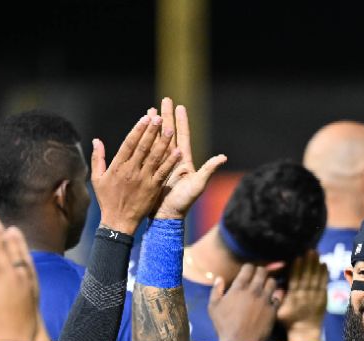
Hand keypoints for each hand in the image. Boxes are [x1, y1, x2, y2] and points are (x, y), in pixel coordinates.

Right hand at [92, 112, 180, 233]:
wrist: (118, 222)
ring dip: (163, 143)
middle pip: (143, 147)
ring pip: (155, 157)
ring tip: (170, 129)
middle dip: (151, 131)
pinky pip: (163, 172)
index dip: (138, 129)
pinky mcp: (153, 188)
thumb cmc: (107, 200)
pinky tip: (178, 152)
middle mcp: (131, 171)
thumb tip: (96, 140)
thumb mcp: (97, 178)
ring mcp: (143, 179)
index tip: (145, 117)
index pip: (129, 143)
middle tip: (160, 117)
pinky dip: (170, 162)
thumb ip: (98, 158)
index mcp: (117, 166)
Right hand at [153, 98, 226, 220]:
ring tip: (151, 110)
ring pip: (157, 140)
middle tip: (164, 100)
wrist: (167, 216)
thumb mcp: (198, 185)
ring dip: (154, 125)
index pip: (182, 136)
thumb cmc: (184, 202)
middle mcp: (173, 160)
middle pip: (169, 133)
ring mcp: (161, 164)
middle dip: (166, 117)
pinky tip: (141, 131)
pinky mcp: (152, 170)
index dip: (181, 121)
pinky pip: (148, 152)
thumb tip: (223, 157)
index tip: (179, 106)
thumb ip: (208, 169)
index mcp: (183, 161)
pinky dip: (145, 140)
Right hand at [209, 264, 277, 340]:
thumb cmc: (224, 326)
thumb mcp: (213, 307)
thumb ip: (216, 290)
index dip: (248, 268)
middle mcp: (253, 291)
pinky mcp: (273, 310)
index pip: (248, 268)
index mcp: (239, 288)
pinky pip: (278, 297)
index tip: (248, 271)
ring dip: (268, 282)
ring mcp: (265, 300)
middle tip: (258, 276)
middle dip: (260, 272)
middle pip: (262, 272)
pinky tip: (271, 299)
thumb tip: (219, 278)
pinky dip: (275, 296)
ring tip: (265, 287)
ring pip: (272, 282)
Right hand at [274, 251, 327, 339]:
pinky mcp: (323, 298)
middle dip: (309, 263)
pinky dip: (324, 274)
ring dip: (317, 264)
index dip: (297, 269)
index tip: (298, 257)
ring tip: (317, 253)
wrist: (305, 331)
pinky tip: (324, 264)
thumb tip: (275, 287)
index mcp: (294, 298)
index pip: (295, 281)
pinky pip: (324, 284)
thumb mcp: (278, 312)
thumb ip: (276, 299)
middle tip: (310, 250)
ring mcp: (315, 296)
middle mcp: (305, 296)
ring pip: (316, 278)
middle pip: (307, 276)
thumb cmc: (289, 320)